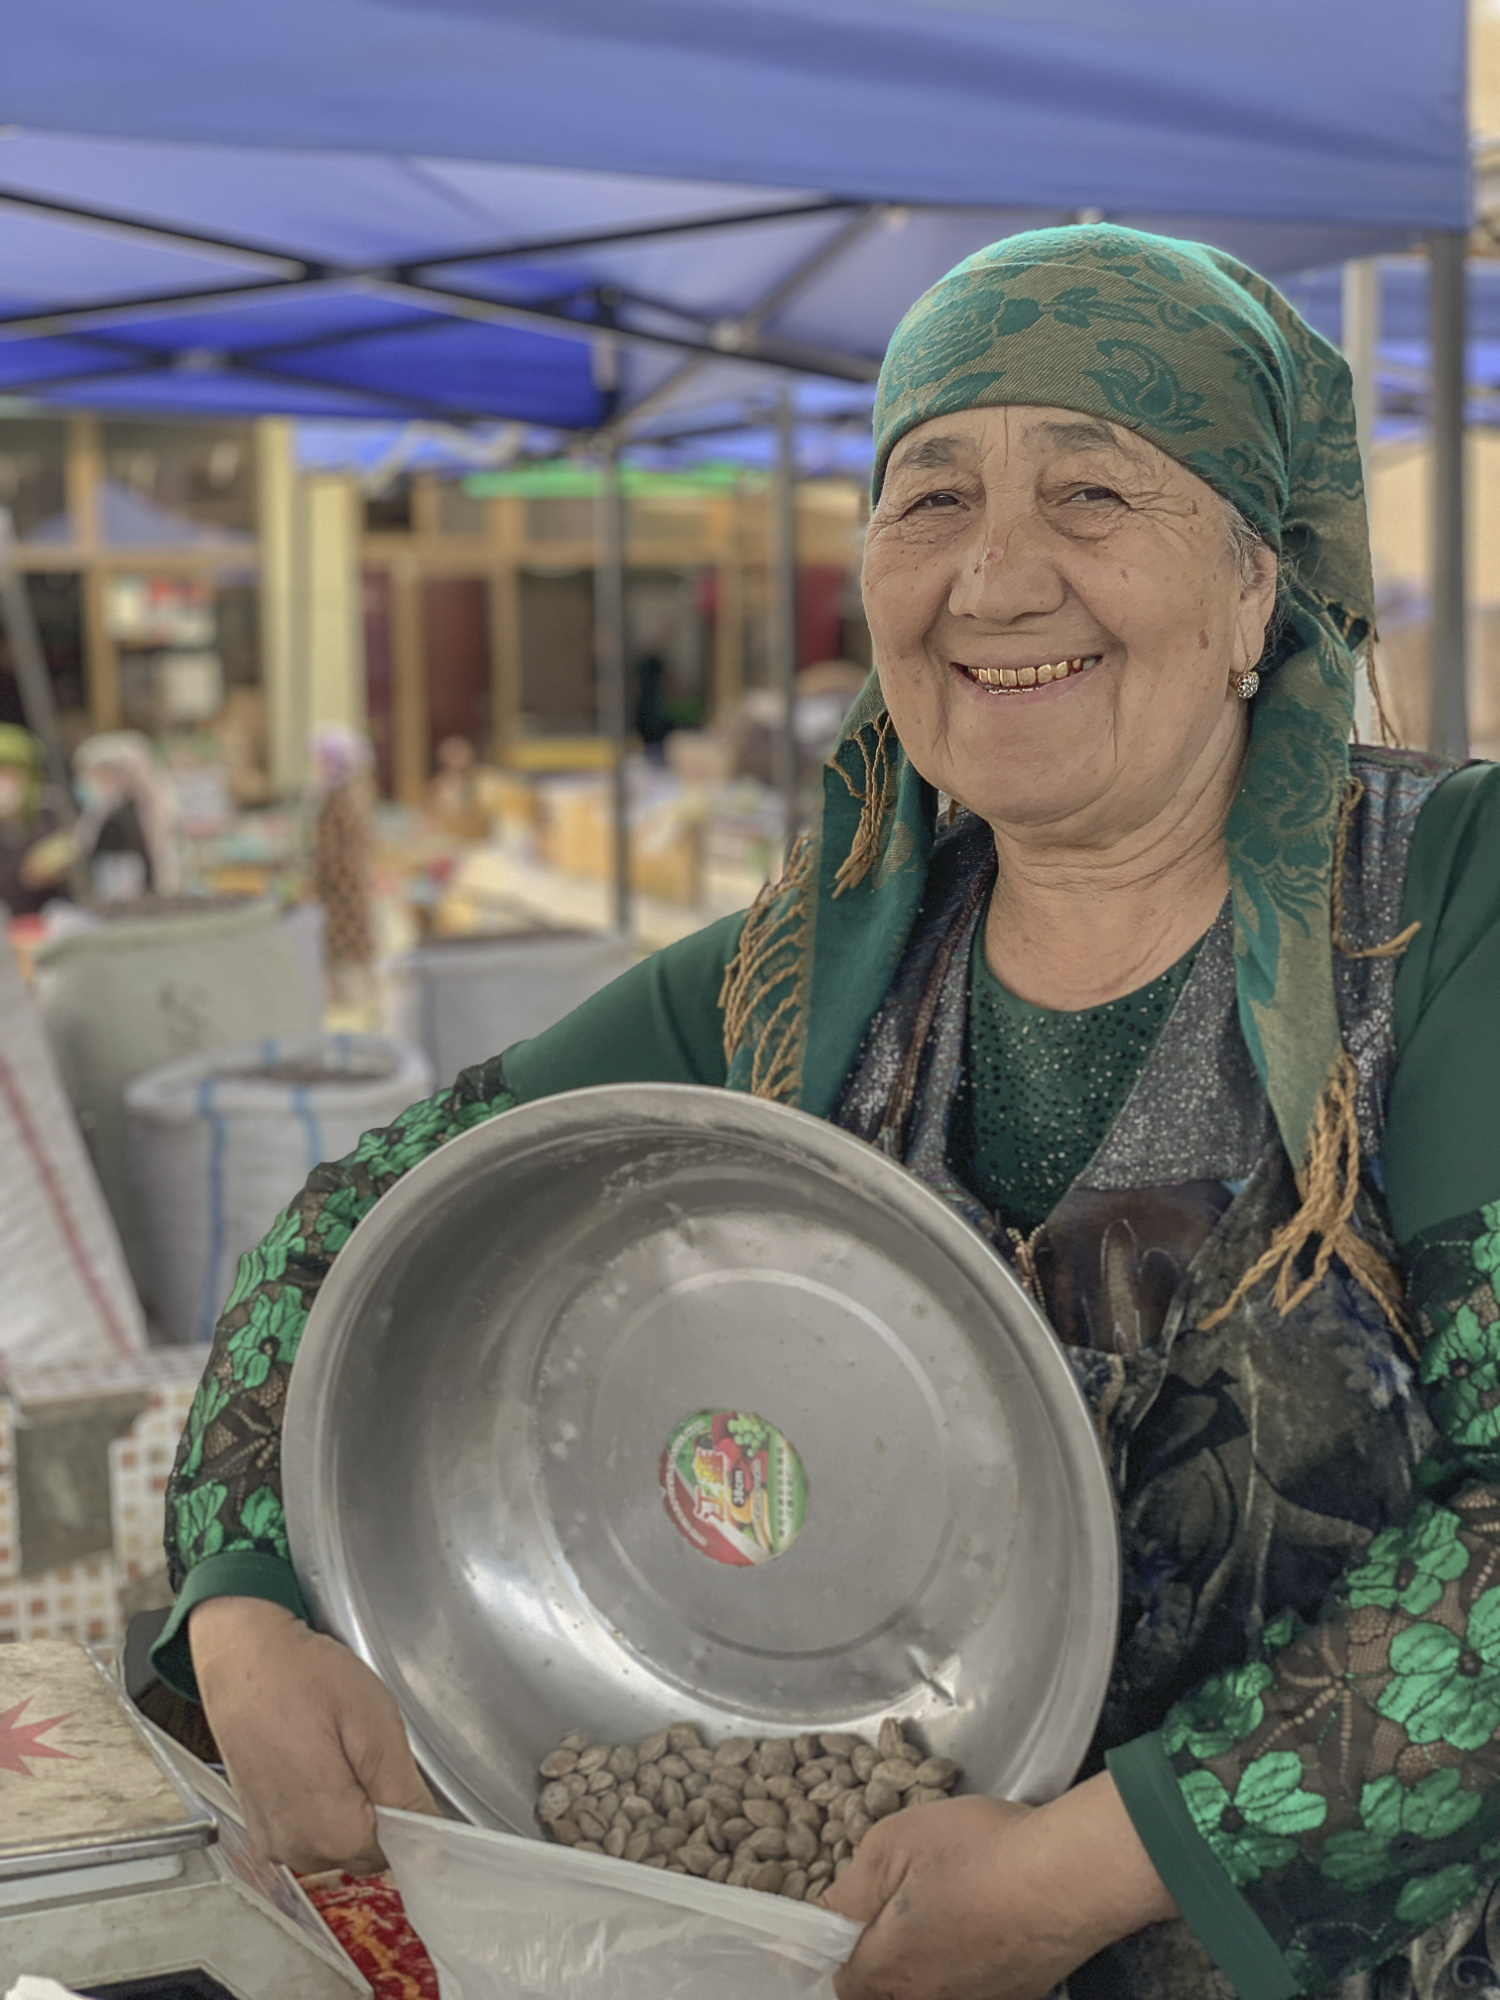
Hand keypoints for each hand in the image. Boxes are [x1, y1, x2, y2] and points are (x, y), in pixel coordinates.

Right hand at [189, 1595, 437, 1874]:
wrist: (243, 1658)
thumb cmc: (307, 1680)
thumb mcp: (375, 1726)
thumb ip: (405, 1797)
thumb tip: (432, 1854)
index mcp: (335, 1835)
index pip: (401, 1850)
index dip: (411, 1811)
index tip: (399, 1768)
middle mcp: (300, 1852)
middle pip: (370, 1851)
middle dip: (381, 1809)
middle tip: (366, 1749)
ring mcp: (275, 1843)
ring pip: (341, 1843)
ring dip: (352, 1808)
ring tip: (337, 1750)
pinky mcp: (260, 1827)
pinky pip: (311, 1832)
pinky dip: (322, 1805)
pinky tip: (315, 1760)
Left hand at [822, 1775, 1176, 1999]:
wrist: (1070, 1875)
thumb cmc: (973, 1852)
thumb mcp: (891, 1846)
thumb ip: (847, 1893)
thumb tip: (818, 1923)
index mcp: (887, 1969)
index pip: (839, 1983)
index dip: (832, 1952)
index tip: (836, 1924)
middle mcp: (927, 1999)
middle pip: (884, 1989)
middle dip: (878, 1955)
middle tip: (891, 1907)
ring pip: (930, 1987)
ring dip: (925, 1956)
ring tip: (941, 1906)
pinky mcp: (1017, 1992)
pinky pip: (972, 1981)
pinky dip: (967, 1955)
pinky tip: (983, 1917)